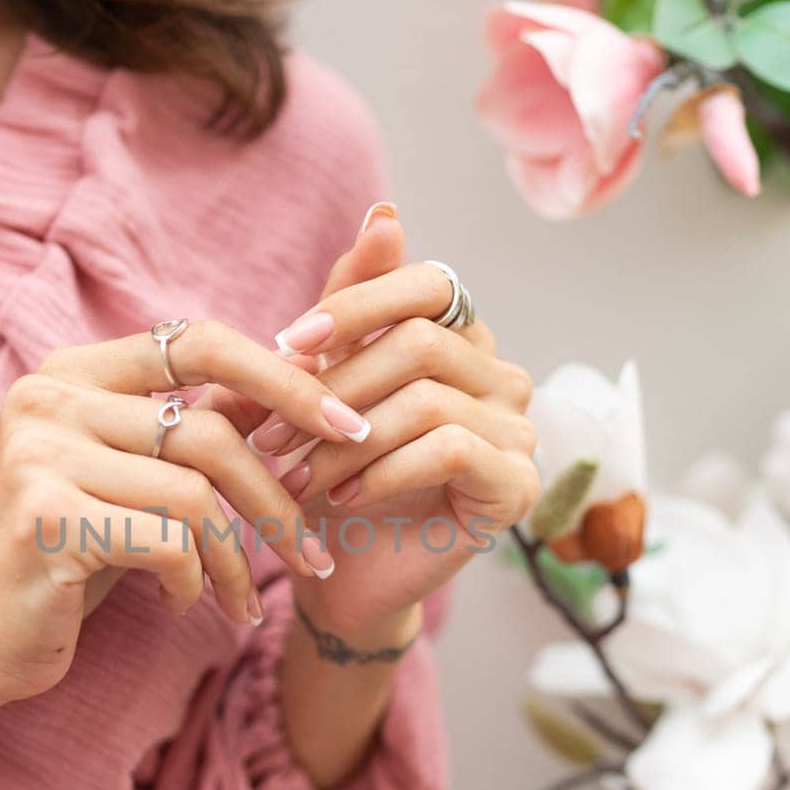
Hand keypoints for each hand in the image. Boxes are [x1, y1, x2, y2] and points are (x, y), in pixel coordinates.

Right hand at [0, 322, 377, 709]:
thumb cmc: (72, 553)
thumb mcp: (139, 479)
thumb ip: (198, 425)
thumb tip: (309, 377)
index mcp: (73, 369)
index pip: (199, 340)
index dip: (283, 377)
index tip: (350, 425)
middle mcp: (49, 394)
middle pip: (210, 429)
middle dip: (277, 499)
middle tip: (317, 556)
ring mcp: (39, 452)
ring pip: (195, 493)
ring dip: (239, 559)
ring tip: (243, 600)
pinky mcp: (44, 516)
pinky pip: (167, 543)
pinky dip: (193, 582)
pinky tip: (183, 604)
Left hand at [251, 233, 540, 638]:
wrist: (343, 577)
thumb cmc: (331, 475)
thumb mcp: (324, 386)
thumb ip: (350, 307)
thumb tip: (385, 212)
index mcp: (460, 338)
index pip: (429, 283)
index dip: (356, 306)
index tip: (288, 345)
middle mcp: (500, 376)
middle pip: (419, 342)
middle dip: (332, 388)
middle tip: (270, 436)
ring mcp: (518, 430)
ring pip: (428, 398)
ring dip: (345, 441)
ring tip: (296, 477)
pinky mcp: (516, 486)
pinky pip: (450, 450)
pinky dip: (382, 471)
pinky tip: (343, 498)